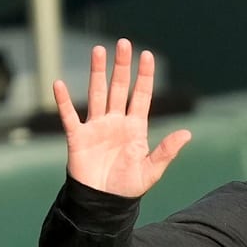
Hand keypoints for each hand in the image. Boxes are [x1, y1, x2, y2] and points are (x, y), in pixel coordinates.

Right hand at [53, 38, 190, 197]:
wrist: (104, 203)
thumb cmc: (128, 187)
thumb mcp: (152, 170)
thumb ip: (167, 150)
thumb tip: (188, 133)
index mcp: (136, 128)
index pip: (142, 95)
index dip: (144, 76)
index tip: (147, 55)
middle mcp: (116, 122)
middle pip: (119, 88)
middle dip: (122, 66)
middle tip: (123, 43)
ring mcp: (96, 127)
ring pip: (97, 94)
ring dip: (97, 73)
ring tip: (99, 50)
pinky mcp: (78, 138)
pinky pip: (69, 116)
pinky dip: (64, 101)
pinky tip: (59, 84)